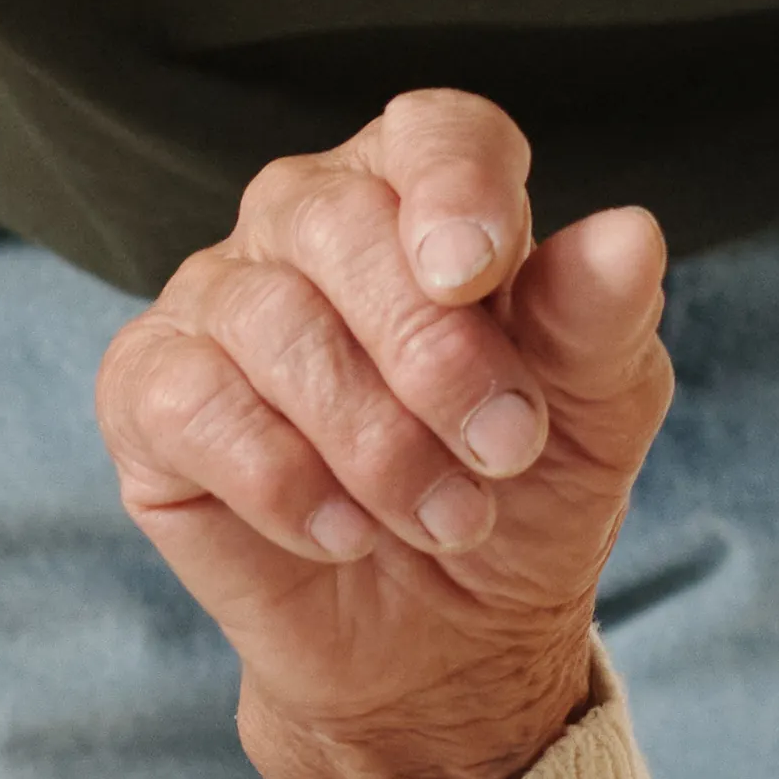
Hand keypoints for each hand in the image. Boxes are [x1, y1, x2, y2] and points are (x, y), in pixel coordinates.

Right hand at [96, 89, 669, 778]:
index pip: (431, 133)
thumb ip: (601, 322)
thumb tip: (630, 235)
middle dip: (432, 350)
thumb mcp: (594, 418)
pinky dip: (279, 480)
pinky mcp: (148, 394)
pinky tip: (344, 534)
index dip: (457, 189)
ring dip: (374, 439)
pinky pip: (188, 402)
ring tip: (447, 518)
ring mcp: (218, 302)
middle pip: (340, 221)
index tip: (484, 275)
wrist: (444, 645)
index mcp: (422, 194)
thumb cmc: (519, 498)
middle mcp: (306, 222)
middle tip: (504, 451)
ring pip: (270, 321)